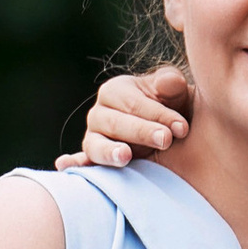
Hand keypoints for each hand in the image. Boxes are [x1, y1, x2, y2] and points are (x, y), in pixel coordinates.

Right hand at [60, 63, 191, 170]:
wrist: (170, 136)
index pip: (135, 103)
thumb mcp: (176, 92)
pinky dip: (72, 164)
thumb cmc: (172, 108)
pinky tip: (64, 165)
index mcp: (115, 90)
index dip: (160, 114)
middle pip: (117, 123)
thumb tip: (168, 83)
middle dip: (143, 131)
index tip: (183, 127)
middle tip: (166, 140)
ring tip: (126, 156)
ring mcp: (93, 138)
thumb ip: (171, 84)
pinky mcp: (93, 161)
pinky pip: (81, 163)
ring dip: (110, 151)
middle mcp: (99, 113)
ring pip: (97, 145)